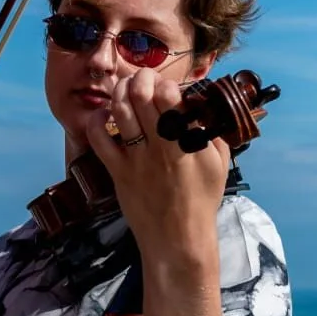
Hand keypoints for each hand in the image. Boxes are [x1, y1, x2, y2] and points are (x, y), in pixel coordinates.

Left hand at [84, 68, 231, 264]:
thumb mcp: (219, 163)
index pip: (170, 97)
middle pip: (142, 95)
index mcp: (187, 141)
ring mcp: (136, 158)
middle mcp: (160, 146)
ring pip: (120, 110)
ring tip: (125, 89)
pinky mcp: (117, 171)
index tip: (167, 88)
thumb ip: (211, 132)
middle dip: (141, 77)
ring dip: (120, 91)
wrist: (177, 238)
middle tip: (144, 79)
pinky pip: (99, 139)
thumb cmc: (201, 200)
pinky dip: (97, 120)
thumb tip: (201, 107)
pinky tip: (105, 115)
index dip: (166, 84)